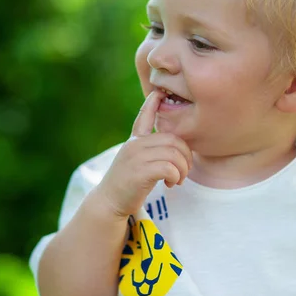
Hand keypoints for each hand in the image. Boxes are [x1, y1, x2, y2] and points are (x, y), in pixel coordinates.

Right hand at [96, 90, 192, 217]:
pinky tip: (171, 184)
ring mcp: (136, 157)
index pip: (144, 116)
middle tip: (184, 171)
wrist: (110, 202)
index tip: (159, 93)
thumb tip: (177, 149)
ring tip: (178, 179)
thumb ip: (150, 150)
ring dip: (182, 169)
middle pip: (173, 140)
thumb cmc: (128, 184)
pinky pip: (169, 168)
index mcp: (134, 141)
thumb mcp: (136, 161)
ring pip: (174, 154)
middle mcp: (135, 145)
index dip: (152, 103)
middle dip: (186, 156)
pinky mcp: (140, 172)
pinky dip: (176, 177)